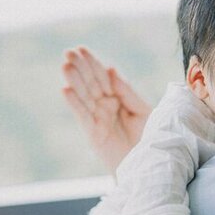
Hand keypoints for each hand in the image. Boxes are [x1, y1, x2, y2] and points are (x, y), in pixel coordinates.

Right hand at [61, 46, 151, 172]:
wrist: (149, 165)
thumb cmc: (148, 138)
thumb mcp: (143, 111)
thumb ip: (128, 92)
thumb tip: (111, 69)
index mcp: (117, 98)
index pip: (103, 77)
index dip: (92, 63)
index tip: (81, 49)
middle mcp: (105, 107)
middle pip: (90, 83)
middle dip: (80, 68)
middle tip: (68, 52)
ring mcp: (98, 119)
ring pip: (84, 96)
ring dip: (74, 81)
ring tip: (65, 65)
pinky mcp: (94, 134)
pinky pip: (83, 115)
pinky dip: (74, 103)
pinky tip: (66, 89)